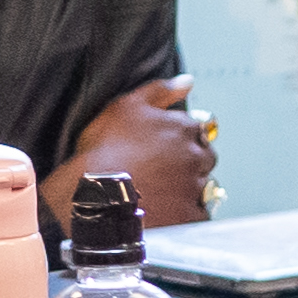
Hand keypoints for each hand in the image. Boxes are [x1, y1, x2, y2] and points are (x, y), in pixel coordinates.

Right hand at [67, 78, 218, 226]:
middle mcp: (195, 156)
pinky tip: (165, 212)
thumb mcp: (125, 107)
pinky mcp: (189, 215)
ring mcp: (194, 187)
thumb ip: (160, 91)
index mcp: (184, 128)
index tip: (162, 149)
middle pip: (204, 159)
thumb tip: (187, 82)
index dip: (180, 140)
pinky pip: (198, 215)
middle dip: (188, 164)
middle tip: (161, 172)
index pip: (198, 132)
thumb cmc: (104, 150)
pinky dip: (186, 214)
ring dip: (187, 189)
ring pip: (202, 187)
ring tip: (159, 194)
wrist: (92, 193)